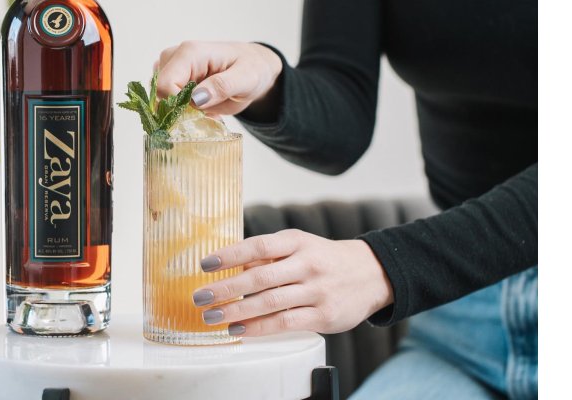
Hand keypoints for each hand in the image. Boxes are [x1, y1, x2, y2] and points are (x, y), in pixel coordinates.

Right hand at [154, 41, 281, 116]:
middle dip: (178, 108)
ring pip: (160, 97)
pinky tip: (200, 106)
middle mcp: (176, 57)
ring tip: (206, 107)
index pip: (165, 84)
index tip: (198, 111)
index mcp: (190, 53)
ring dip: (180, 109)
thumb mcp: (246, 78)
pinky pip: (166, 98)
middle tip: (205, 111)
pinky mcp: (174, 77)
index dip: (177, 104)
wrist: (254, 66)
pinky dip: (181, 108)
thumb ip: (222, 86)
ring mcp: (173, 67)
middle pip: (159, 92)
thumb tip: (196, 98)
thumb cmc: (252, 68)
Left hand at [190, 228, 392, 336]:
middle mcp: (307, 264)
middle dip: (226, 289)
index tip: (205, 264)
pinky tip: (240, 330)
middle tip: (200, 297)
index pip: (258, 246)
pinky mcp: (324, 315)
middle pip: (260, 277)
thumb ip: (269, 256)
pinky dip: (259, 328)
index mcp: (297, 242)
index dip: (230, 255)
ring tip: (213, 317)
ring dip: (237, 311)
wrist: (371, 274)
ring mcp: (317, 291)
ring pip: (270, 303)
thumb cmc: (325, 259)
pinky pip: (285, 323)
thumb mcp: (300, 246)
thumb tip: (232, 264)